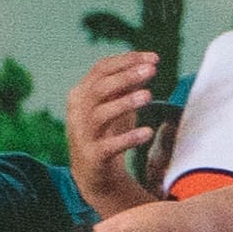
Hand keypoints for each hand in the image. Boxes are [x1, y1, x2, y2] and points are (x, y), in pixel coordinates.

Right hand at [66, 50, 165, 214]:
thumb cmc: (106, 131)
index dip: (127, 61)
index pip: (101, 69)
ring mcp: (83, 134)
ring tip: (148, 95)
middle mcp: (78, 111)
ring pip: (100, 114)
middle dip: (125, 77)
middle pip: (99, 88)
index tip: (154, 58)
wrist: (92, 173)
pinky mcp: (92, 156)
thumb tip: (148, 63)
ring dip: (125, 103)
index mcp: (82, 93)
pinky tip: (148, 132)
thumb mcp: (115, 105)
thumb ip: (127, 86)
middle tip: (152, 71)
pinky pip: (109, 146)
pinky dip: (128, 138)